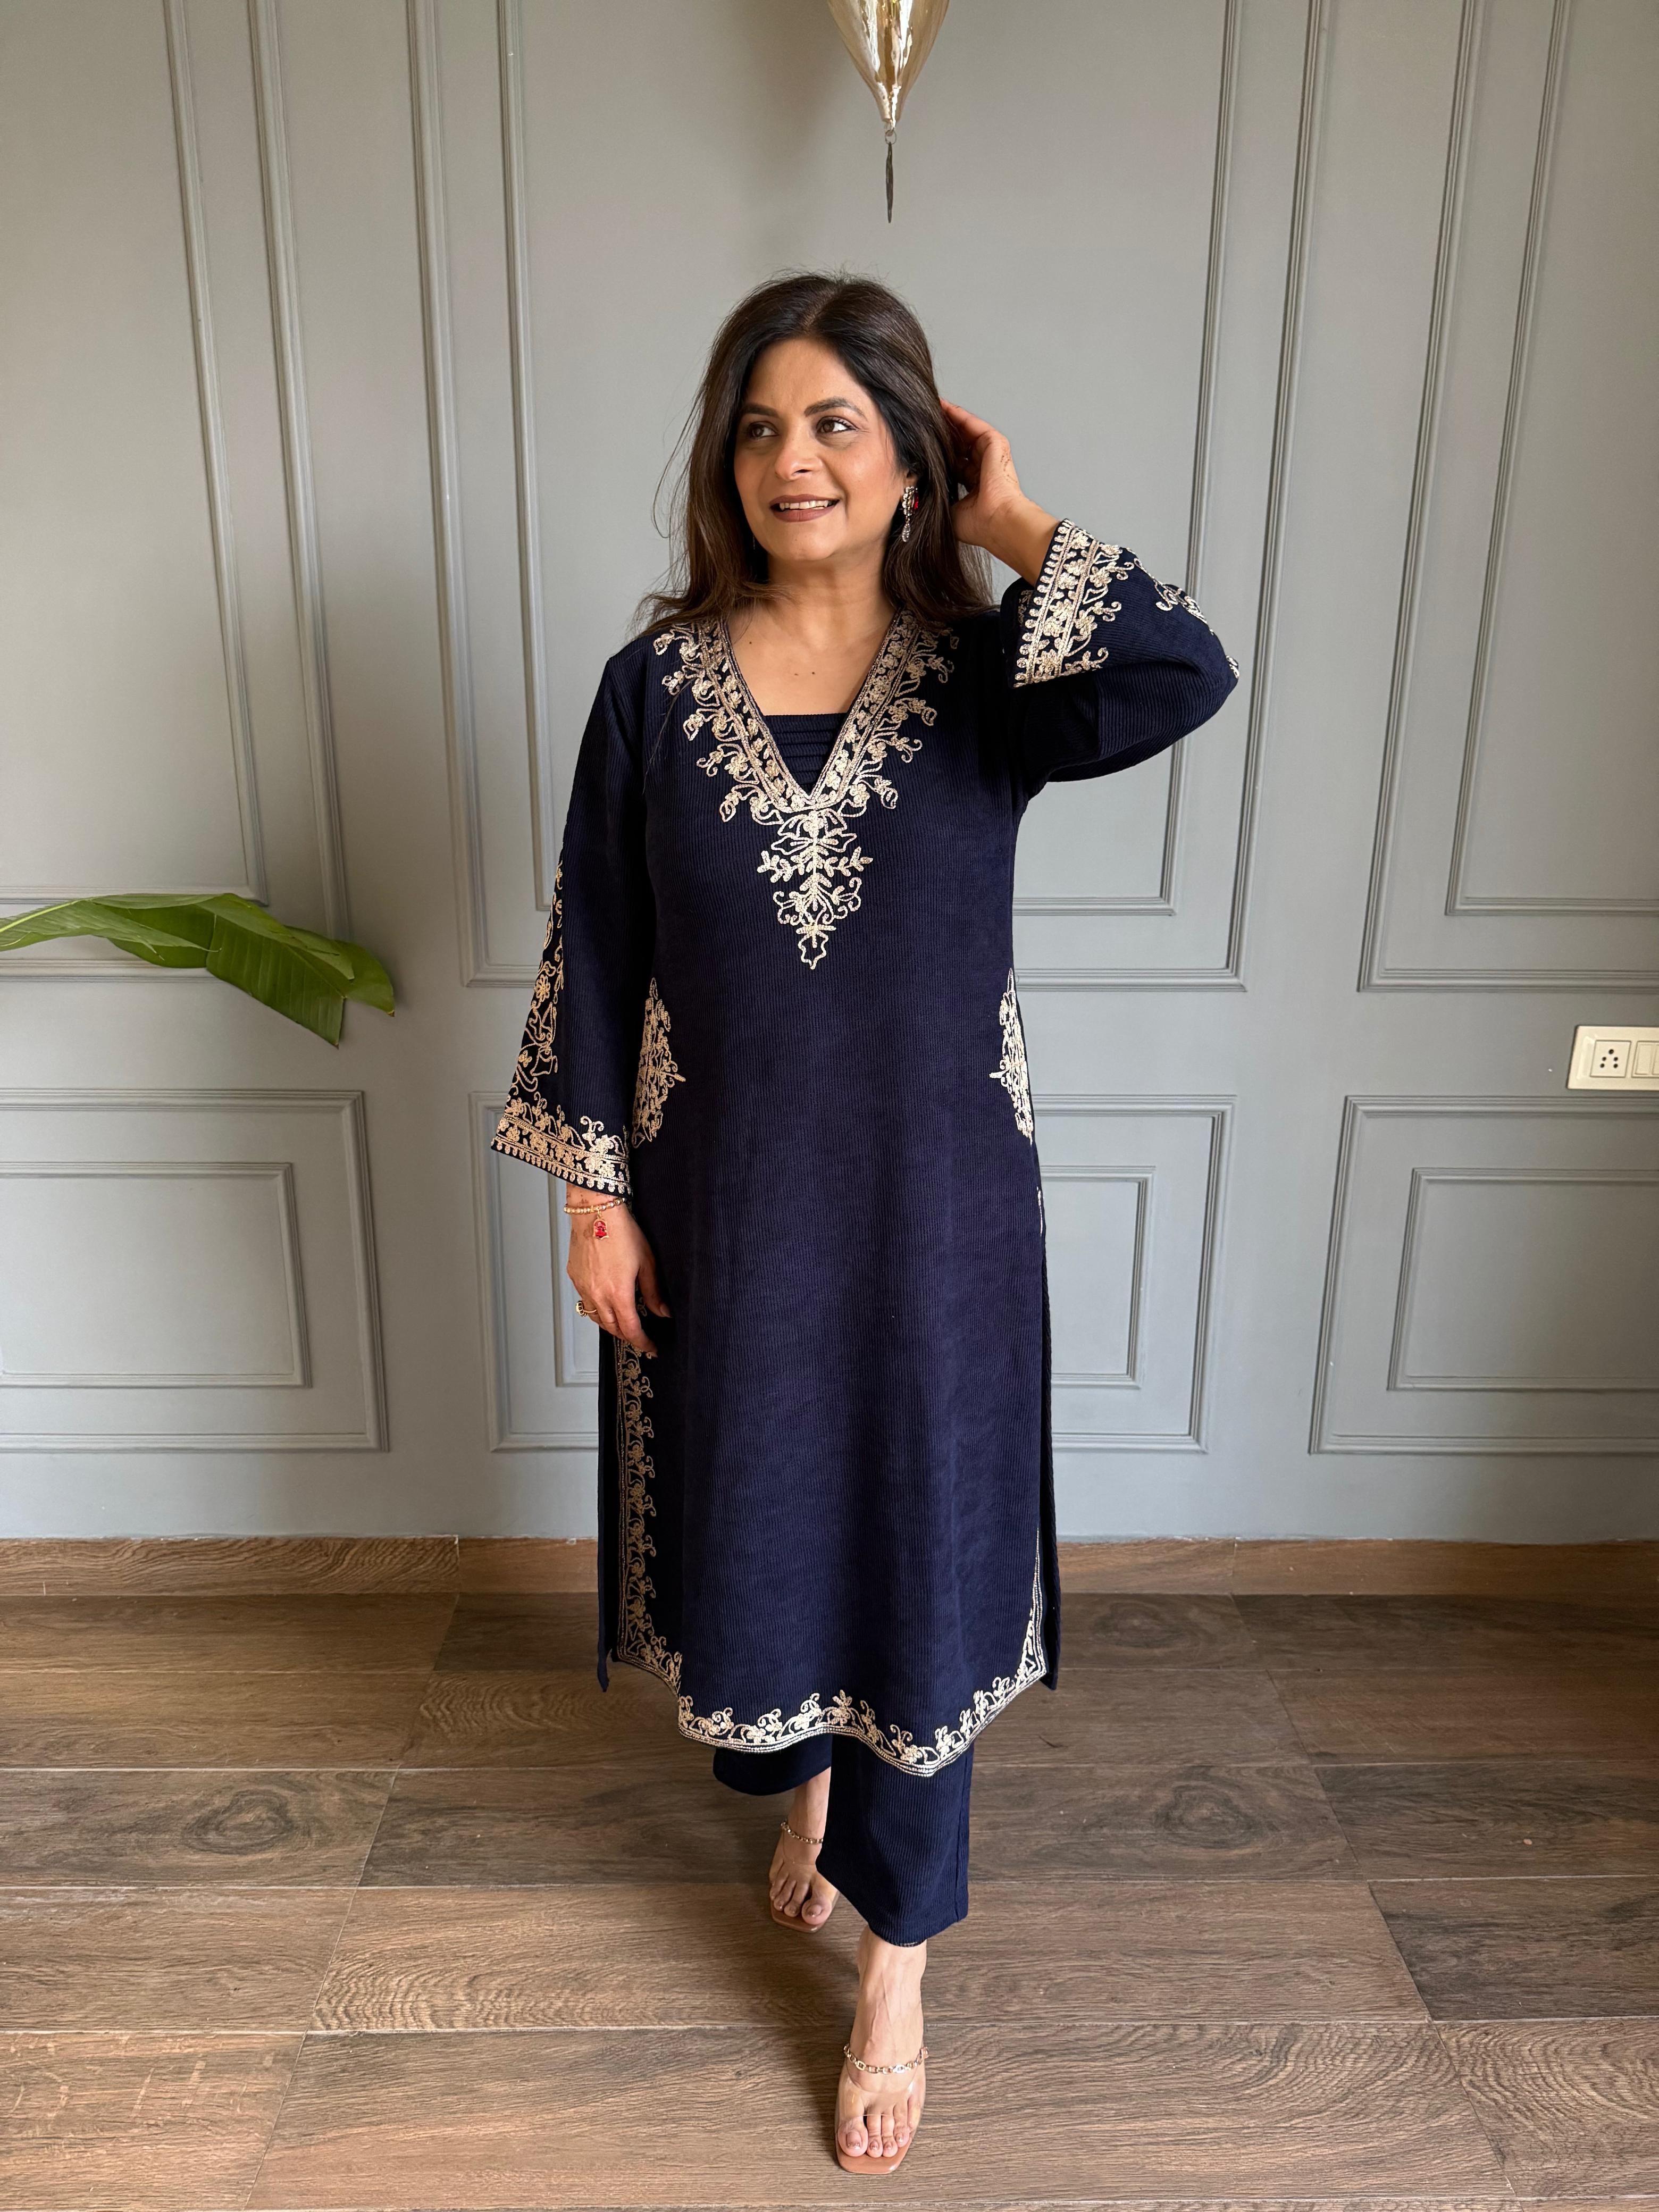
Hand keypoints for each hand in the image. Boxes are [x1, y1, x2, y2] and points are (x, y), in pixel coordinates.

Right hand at [564, 1193, 669, 1358]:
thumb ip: (653, 1292)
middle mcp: (598, 1295)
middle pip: (612, 1329)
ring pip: (596, 1318)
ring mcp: (583, 1288)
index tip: (651, 1347)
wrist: (595, 1212)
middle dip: (627, 1337)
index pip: (631, 1330)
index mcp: (618, 1294)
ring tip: (623, 1324)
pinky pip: (585, 1302)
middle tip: (640, 1337)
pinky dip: (597, 1309)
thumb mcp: (647, 1262)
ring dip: (611, 1326)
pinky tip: (605, 1303)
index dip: (642, 1342)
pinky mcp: (575, 1278)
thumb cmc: (621, 1231)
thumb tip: (662, 1311)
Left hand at [939, 400, 1057, 582]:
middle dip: (942, 433)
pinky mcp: (996, 444)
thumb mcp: (947, 509)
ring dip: (948, 420)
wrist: (996, 521)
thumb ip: (934, 496)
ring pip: (966, 431)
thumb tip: (910, 490)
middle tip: (921, 421)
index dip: (938, 453)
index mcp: (974, 486)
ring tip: (929, 408)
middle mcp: (983, 469)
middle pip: (959, 444)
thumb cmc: (977, 524)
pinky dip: (959, 416)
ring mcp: (990, 456)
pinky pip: (974, 425)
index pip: (954, 463)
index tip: (921, 444)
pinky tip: (943, 406)